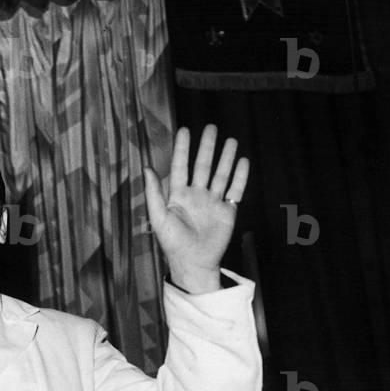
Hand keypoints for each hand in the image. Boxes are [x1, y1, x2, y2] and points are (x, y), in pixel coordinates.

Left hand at [144, 125, 248, 293]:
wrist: (194, 263)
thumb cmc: (173, 243)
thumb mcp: (159, 217)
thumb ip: (153, 192)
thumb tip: (146, 168)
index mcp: (178, 196)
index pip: (180, 167)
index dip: (182, 149)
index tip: (185, 130)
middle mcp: (196, 196)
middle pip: (202, 166)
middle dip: (207, 147)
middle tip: (211, 127)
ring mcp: (212, 202)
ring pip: (220, 174)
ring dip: (226, 158)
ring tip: (231, 140)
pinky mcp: (227, 211)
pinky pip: (235, 190)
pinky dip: (240, 177)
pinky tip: (243, 161)